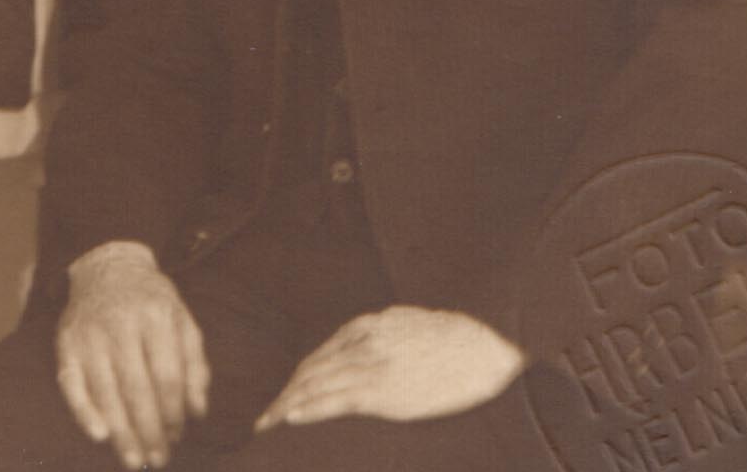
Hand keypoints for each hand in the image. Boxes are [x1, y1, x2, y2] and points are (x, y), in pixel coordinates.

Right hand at [56, 242, 209, 469]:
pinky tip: (99, 435)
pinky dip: (82, 410)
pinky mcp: (64, 342)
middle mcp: (119, 324)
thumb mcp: (184, 323)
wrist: (107, 268)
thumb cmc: (153, 303)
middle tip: (158, 460)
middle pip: (135, 389)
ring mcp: (88, 333)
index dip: (174, 413)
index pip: (167, 376)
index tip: (179, 437)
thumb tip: (197, 413)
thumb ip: (195, 366)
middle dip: (149, 430)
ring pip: (105, 391)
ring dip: (121, 432)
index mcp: (155, 316)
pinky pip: (70, 382)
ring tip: (133, 460)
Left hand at [255, 306, 522, 432]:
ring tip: (266, 424)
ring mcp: (368, 367)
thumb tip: (366, 341)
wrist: (483, 341)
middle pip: (308, 373)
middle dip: (283, 396)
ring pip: (313, 387)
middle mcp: (358, 345)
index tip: (284, 398)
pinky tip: (290, 418)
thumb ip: (380, 332)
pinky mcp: (383, 390)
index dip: (296, 381)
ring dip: (286, 406)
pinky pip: (335, 400)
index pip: (317, 359)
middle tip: (264, 419)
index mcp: (363, 329)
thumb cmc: (452, 336)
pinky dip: (308, 409)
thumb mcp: (405, 323)